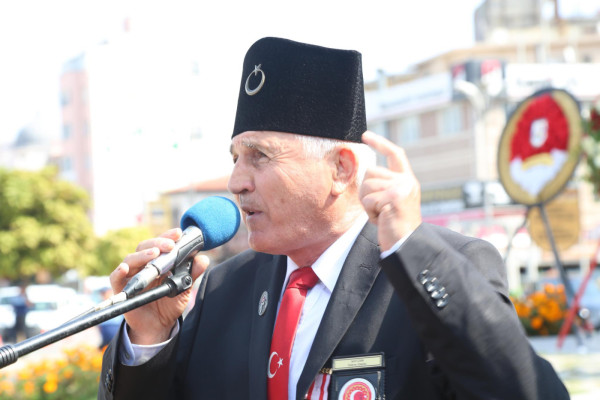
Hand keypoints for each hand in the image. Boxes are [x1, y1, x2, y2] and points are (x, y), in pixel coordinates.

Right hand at [109, 228, 209, 344]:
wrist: (159, 326)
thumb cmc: (170, 303)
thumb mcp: (184, 288)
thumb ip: (192, 273)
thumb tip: (203, 259)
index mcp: (157, 262)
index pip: (160, 243)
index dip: (168, 236)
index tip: (178, 233)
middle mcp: (143, 265)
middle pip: (145, 247)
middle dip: (158, 242)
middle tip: (170, 245)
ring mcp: (131, 276)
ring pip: (131, 259)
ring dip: (143, 254)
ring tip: (155, 253)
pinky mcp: (121, 288)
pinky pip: (116, 278)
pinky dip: (119, 272)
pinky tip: (125, 268)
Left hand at [359, 131, 421, 251]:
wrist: (407, 246)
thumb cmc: (395, 227)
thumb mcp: (392, 201)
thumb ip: (384, 185)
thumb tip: (368, 170)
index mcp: (407, 180)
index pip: (395, 154)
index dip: (380, 143)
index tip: (366, 135)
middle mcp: (407, 181)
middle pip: (371, 172)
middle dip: (367, 192)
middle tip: (379, 210)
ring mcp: (401, 188)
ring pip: (367, 186)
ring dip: (367, 204)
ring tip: (382, 215)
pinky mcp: (394, 198)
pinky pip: (368, 200)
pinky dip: (370, 213)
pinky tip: (382, 220)